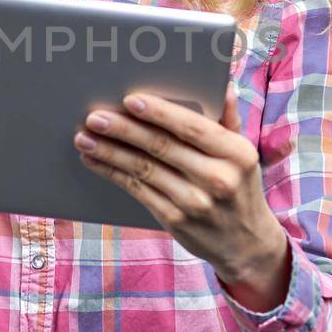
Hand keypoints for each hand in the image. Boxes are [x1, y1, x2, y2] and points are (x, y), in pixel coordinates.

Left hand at [73, 81, 288, 282]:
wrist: (246, 243)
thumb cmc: (239, 186)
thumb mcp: (243, 154)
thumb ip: (229, 120)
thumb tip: (224, 87)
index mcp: (236, 153)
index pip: (192, 128)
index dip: (160, 113)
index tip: (131, 100)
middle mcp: (217, 178)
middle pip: (161, 147)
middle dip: (124, 130)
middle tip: (94, 117)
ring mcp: (194, 202)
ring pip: (143, 169)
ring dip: (110, 152)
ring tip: (84, 137)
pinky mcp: (175, 219)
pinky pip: (137, 190)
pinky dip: (113, 173)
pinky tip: (95, 160)